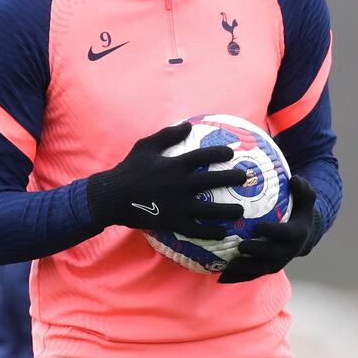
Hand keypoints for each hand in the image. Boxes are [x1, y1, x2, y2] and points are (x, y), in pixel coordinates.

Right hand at [87, 122, 245, 238]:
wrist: (112, 197)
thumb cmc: (129, 169)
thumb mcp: (145, 146)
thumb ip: (167, 135)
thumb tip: (187, 125)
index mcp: (175, 165)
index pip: (204, 156)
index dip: (220, 152)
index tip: (231, 152)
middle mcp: (181, 185)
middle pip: (214, 180)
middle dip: (233, 178)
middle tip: (245, 178)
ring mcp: (179, 205)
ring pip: (211, 209)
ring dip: (229, 210)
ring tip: (240, 211)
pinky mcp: (174, 222)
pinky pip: (198, 230)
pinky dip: (212, 232)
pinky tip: (223, 233)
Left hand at [218, 175, 321, 283]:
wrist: (302, 235)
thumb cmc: (299, 210)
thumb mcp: (305, 198)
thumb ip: (302, 188)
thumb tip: (294, 178)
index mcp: (296, 235)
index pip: (284, 235)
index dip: (273, 233)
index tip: (259, 227)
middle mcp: (287, 252)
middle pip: (271, 255)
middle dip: (256, 253)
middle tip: (240, 246)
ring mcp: (276, 263)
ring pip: (259, 269)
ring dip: (244, 270)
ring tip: (228, 266)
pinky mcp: (266, 270)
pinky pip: (251, 276)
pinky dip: (237, 278)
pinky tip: (219, 277)